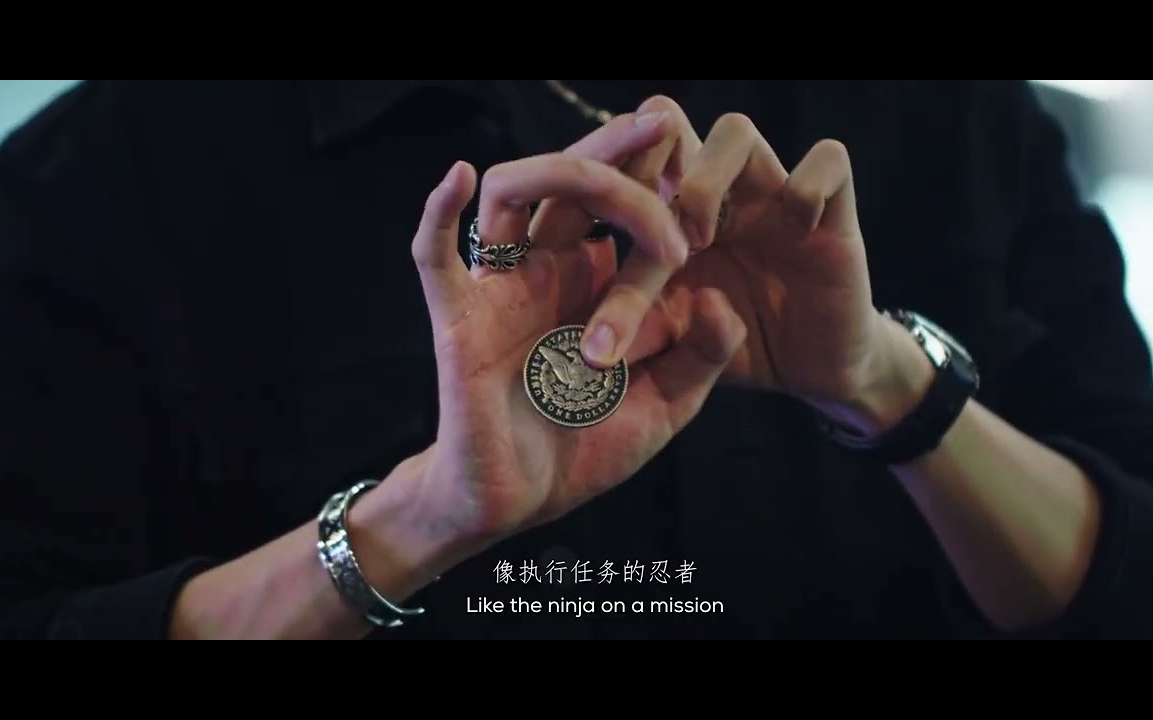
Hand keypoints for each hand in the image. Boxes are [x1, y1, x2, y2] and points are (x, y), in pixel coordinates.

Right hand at [407, 114, 746, 548]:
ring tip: (612, 172)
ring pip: (511, 192)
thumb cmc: (587, 449)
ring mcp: (501, 286)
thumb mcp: (667, 405)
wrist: (521, 502)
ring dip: (563, 171)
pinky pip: (435, 257)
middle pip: (572, 182)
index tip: (705, 167)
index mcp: (597, 283)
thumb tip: (717, 297)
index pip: (623, 208)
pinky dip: (439, 213)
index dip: (661, 179)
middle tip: (665, 129)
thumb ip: (701, 355)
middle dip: (618, 150)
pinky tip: (457, 176)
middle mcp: (548, 270)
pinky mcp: (459, 318)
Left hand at [587, 97, 929, 435]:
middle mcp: (716, 192)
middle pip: (665, 122)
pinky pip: (829, 161)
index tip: (595, 249)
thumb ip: (631, 329)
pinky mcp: (832, 213)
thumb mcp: (669, 343)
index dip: (600, 188)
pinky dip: (809, 188)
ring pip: (734, 130)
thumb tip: (586, 337)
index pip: (621, 165)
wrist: (807, 374)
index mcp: (667, 214)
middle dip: (646, 167)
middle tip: (652, 236)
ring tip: (705, 239)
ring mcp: (770, 195)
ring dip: (708, 179)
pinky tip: (796, 233)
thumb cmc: (733, 350)